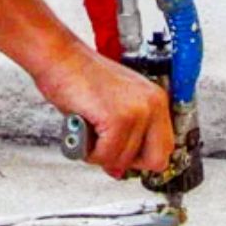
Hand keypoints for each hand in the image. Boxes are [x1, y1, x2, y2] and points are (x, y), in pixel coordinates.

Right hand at [32, 46, 173, 178]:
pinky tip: (82, 131)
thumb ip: (125, 134)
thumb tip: (120, 168)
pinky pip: (106, 155)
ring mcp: (136, 111)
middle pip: (155, 160)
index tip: (124, 156)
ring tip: (88, 132)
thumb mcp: (113, 104)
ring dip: (101, 154)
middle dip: (127, 161)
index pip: (165, 147)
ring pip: (124, 160)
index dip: (142, 158)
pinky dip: (89, 151)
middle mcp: (152, 104)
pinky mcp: (117, 118)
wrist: (59, 57)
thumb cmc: (79, 75)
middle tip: (106, 149)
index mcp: (155, 99)